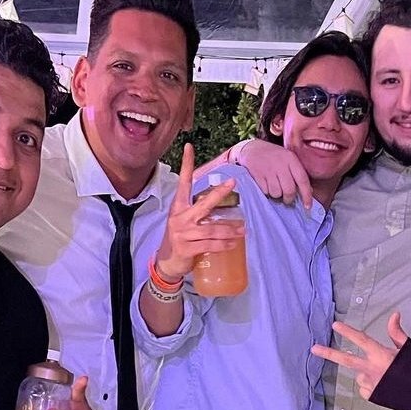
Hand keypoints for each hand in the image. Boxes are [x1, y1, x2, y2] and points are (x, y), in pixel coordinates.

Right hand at [155, 142, 244, 279]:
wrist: (166, 262)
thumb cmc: (179, 239)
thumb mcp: (184, 221)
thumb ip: (198, 212)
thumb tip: (221, 206)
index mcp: (178, 207)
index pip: (184, 182)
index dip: (187, 165)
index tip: (189, 147)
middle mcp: (180, 217)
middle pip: (204, 203)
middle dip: (219, 193)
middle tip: (232, 182)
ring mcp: (183, 233)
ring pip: (212, 229)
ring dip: (230, 230)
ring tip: (243, 230)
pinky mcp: (187, 248)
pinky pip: (210, 244)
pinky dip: (224, 245)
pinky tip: (234, 244)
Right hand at [237, 138, 313, 208]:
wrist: (253, 148)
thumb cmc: (274, 157)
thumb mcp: (288, 159)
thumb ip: (297, 173)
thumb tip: (308, 192)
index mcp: (291, 159)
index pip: (302, 180)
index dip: (306, 195)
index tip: (307, 206)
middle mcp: (280, 164)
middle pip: (289, 190)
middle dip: (289, 199)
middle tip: (287, 199)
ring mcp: (268, 169)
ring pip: (276, 193)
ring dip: (276, 195)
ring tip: (274, 188)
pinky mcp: (257, 175)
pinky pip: (265, 191)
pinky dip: (266, 192)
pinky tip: (265, 184)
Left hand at [312, 312, 408, 399]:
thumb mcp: (408, 348)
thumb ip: (396, 332)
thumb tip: (394, 315)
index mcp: (381, 356)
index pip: (361, 340)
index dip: (348, 332)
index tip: (335, 325)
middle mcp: (372, 370)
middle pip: (346, 360)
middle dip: (328, 353)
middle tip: (314, 349)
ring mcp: (370, 384)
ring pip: (359, 374)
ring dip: (366, 371)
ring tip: (385, 374)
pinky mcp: (370, 396)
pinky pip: (364, 387)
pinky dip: (369, 384)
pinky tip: (383, 384)